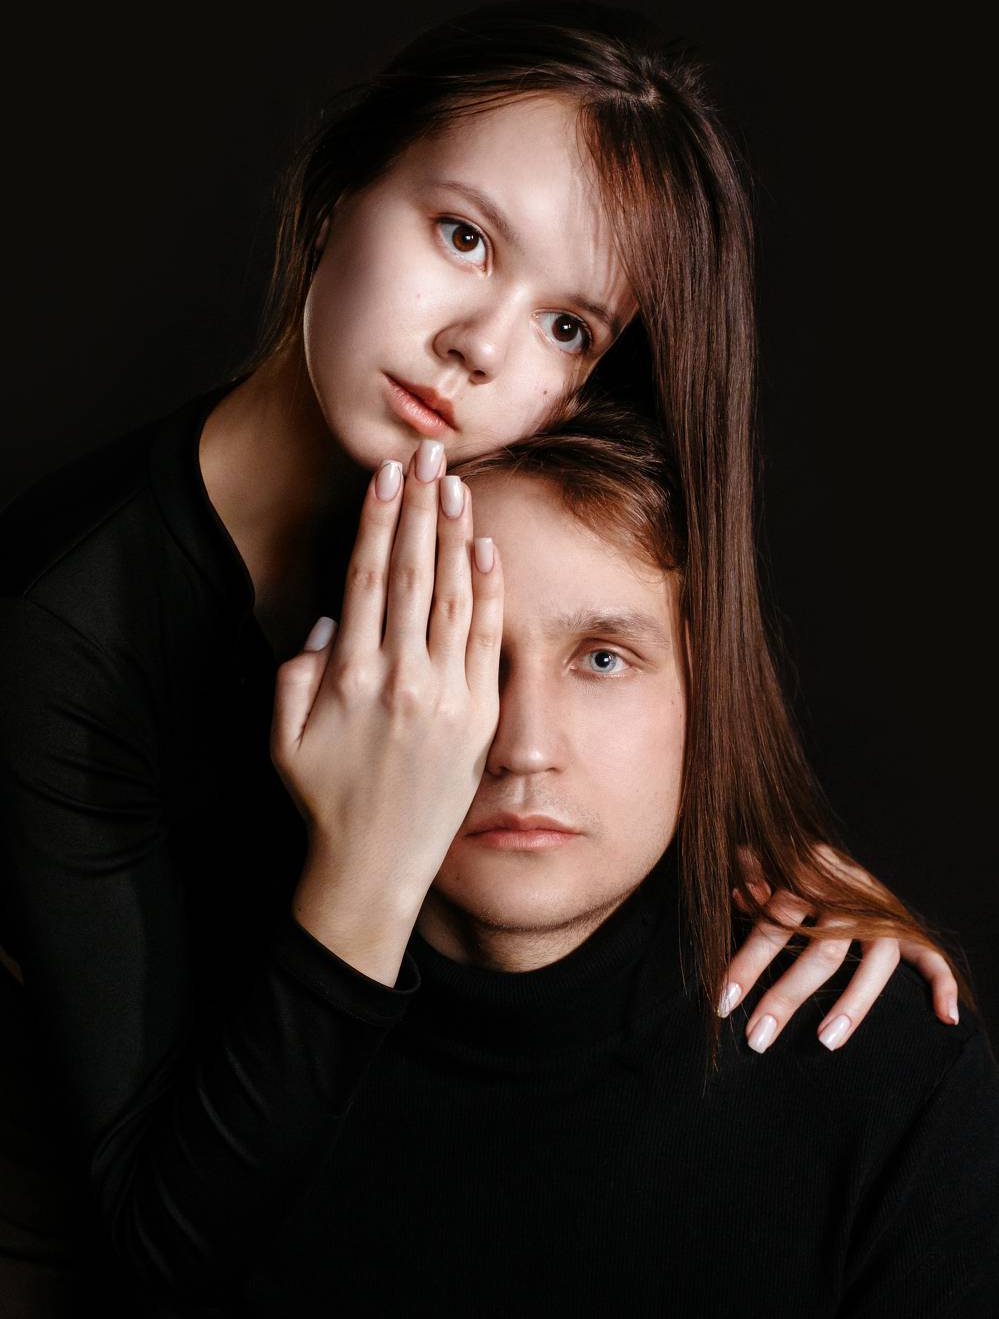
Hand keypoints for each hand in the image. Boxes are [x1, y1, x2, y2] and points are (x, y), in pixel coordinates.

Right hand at [270, 437, 502, 932]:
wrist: (374, 866)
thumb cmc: (323, 799)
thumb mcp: (283, 736)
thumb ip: (296, 672)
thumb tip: (333, 619)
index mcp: (349, 676)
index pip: (368, 577)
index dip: (379, 520)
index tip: (386, 476)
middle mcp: (402, 678)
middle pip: (416, 572)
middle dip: (421, 506)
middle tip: (429, 453)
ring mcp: (447, 696)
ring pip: (456, 596)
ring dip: (457, 534)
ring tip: (457, 484)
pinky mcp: (480, 716)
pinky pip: (489, 639)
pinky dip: (490, 591)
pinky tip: (487, 549)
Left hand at [717, 845, 960, 1053]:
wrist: (816, 842)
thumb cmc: (779, 860)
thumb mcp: (759, 858)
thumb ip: (749, 878)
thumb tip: (735, 896)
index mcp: (806, 874)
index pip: (775, 923)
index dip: (747, 963)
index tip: (723, 1003)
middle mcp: (847, 893)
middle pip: (824, 950)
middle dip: (788, 998)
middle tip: (758, 1039)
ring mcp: (880, 909)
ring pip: (877, 959)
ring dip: (854, 1003)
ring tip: (825, 1042)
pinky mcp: (903, 924)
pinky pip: (928, 954)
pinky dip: (942, 982)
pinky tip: (945, 1017)